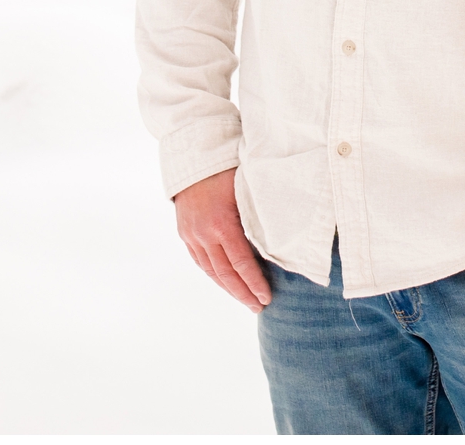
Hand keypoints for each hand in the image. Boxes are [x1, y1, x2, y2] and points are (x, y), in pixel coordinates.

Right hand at [173, 169, 272, 311]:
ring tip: (245, 300)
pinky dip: (214, 275)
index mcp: (223, 223)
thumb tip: (280, 242)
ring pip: (211, 271)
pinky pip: (200, 261)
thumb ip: (257, 217)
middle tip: (259, 307)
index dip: (254, 283)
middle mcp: (204, 233)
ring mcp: (192, 235)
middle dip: (243, 293)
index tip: (267, 297)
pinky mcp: (185, 233)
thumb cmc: (228, 169)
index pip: (241, 263)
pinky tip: (225, 283)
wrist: (193, 156)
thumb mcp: (247, 191)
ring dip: (229, 288)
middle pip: (226, 273)